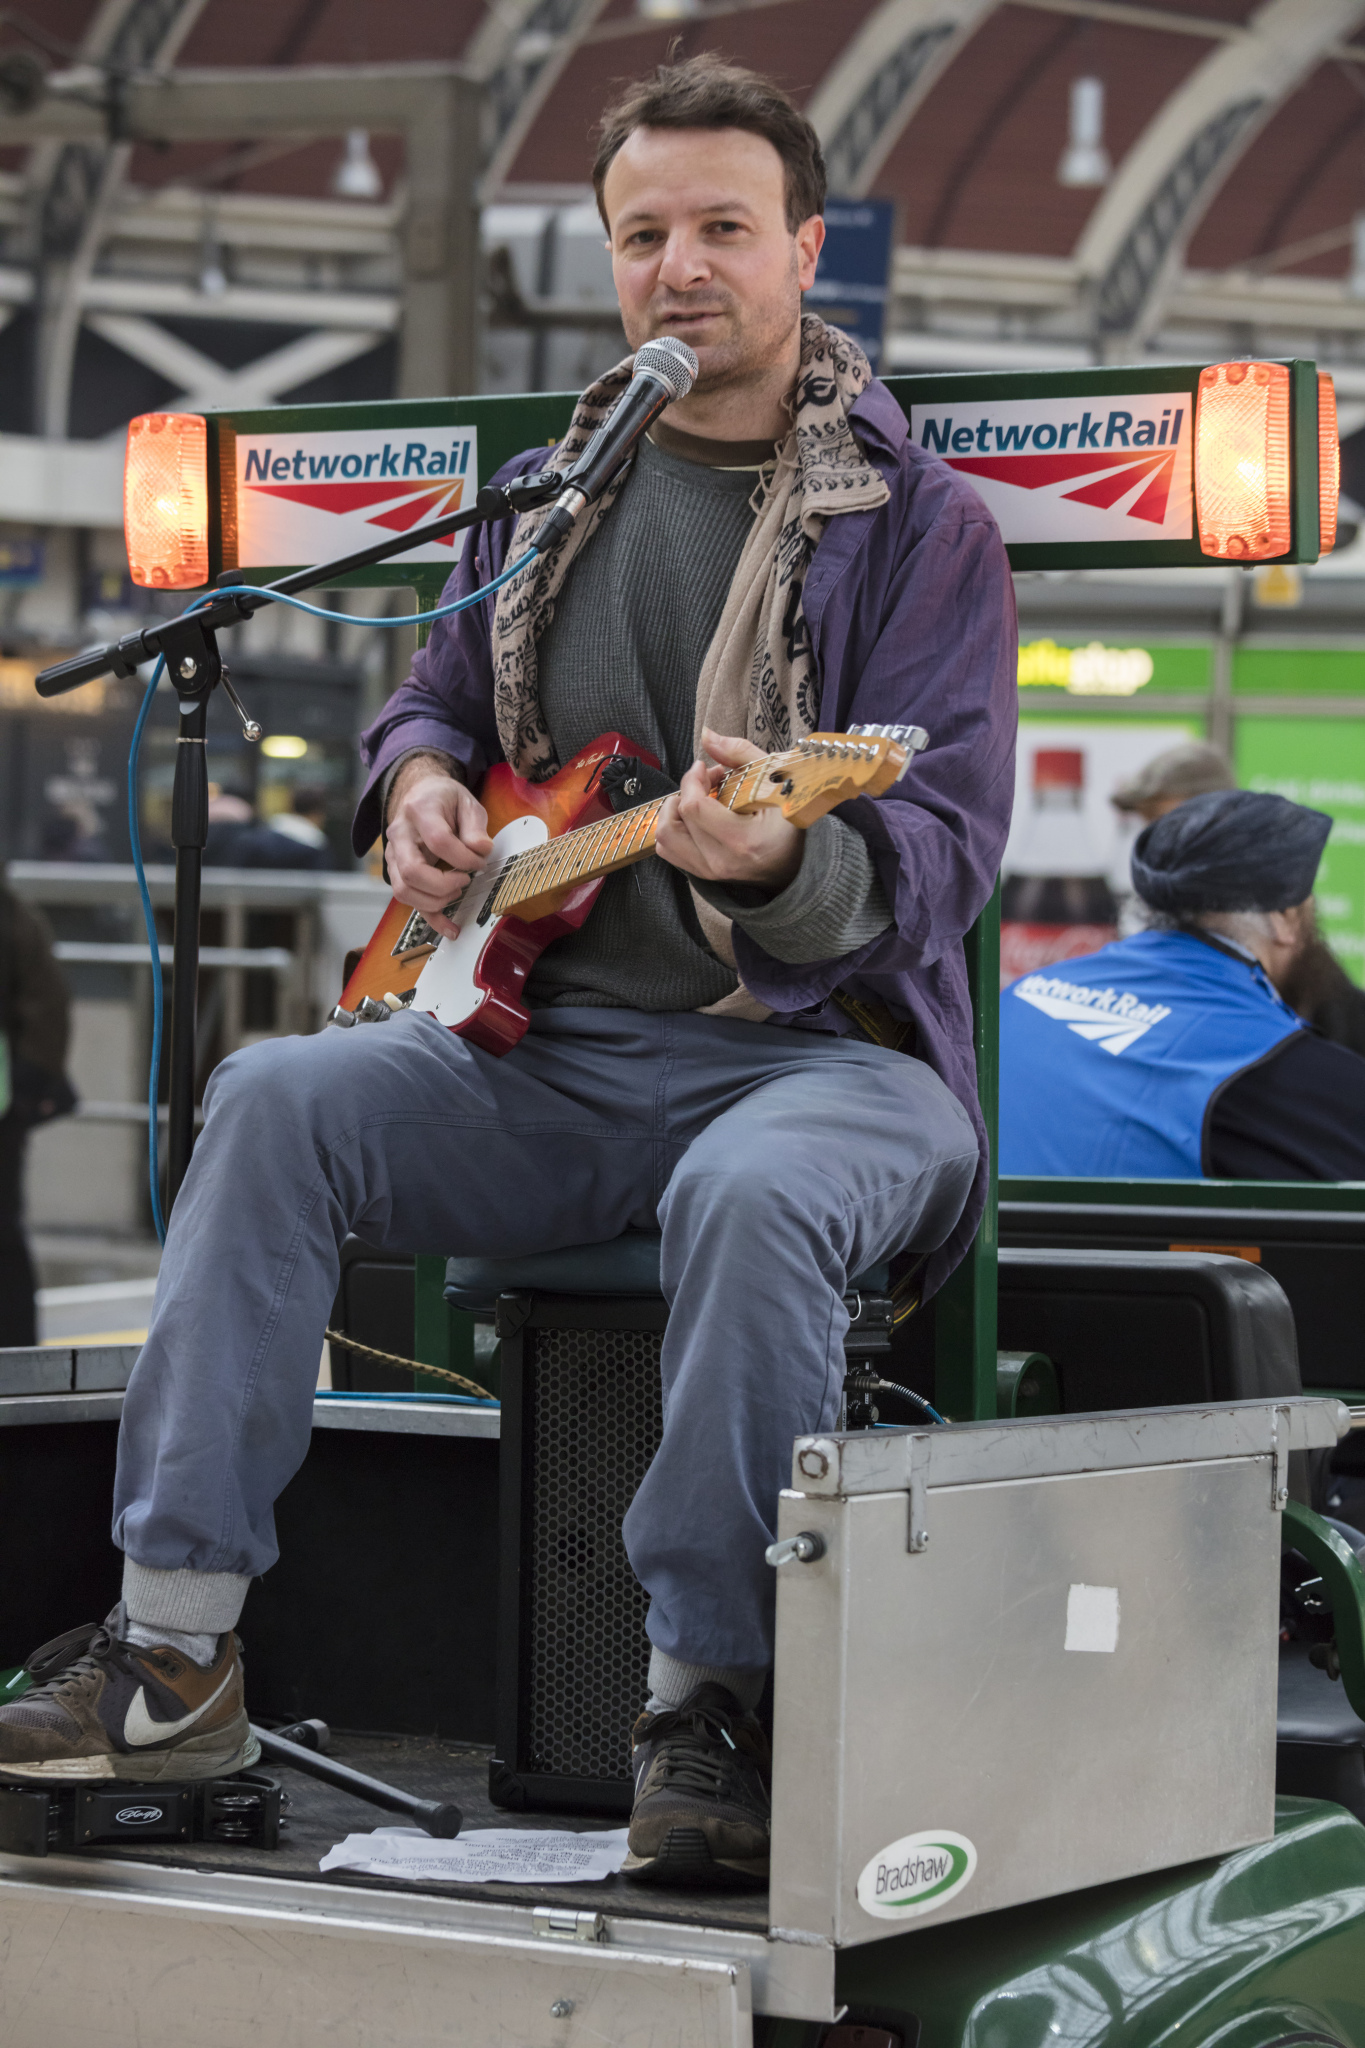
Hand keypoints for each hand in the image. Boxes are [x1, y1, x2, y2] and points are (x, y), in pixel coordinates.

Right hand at [385, 757, 492, 938]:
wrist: (420, 795)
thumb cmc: (445, 799)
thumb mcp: (467, 803)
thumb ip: (475, 827)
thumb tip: (481, 851)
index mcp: (419, 811)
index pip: (438, 841)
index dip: (463, 858)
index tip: (480, 863)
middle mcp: (399, 834)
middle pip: (412, 872)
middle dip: (444, 885)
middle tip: (466, 881)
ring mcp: (394, 855)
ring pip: (404, 890)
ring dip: (435, 901)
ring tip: (457, 894)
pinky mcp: (397, 871)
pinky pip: (408, 901)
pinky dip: (430, 918)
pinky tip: (450, 928)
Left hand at [655, 727, 802, 893]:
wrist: (801, 857)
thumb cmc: (793, 817)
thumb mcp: (775, 778)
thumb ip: (739, 753)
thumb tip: (706, 735)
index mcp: (743, 841)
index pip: (693, 808)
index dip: (692, 780)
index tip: (705, 768)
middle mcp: (722, 862)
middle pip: (674, 823)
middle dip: (684, 792)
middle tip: (705, 782)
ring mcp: (712, 872)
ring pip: (665, 840)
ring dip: (674, 813)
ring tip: (696, 799)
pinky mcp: (706, 874)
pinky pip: (671, 851)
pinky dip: (676, 828)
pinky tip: (694, 816)